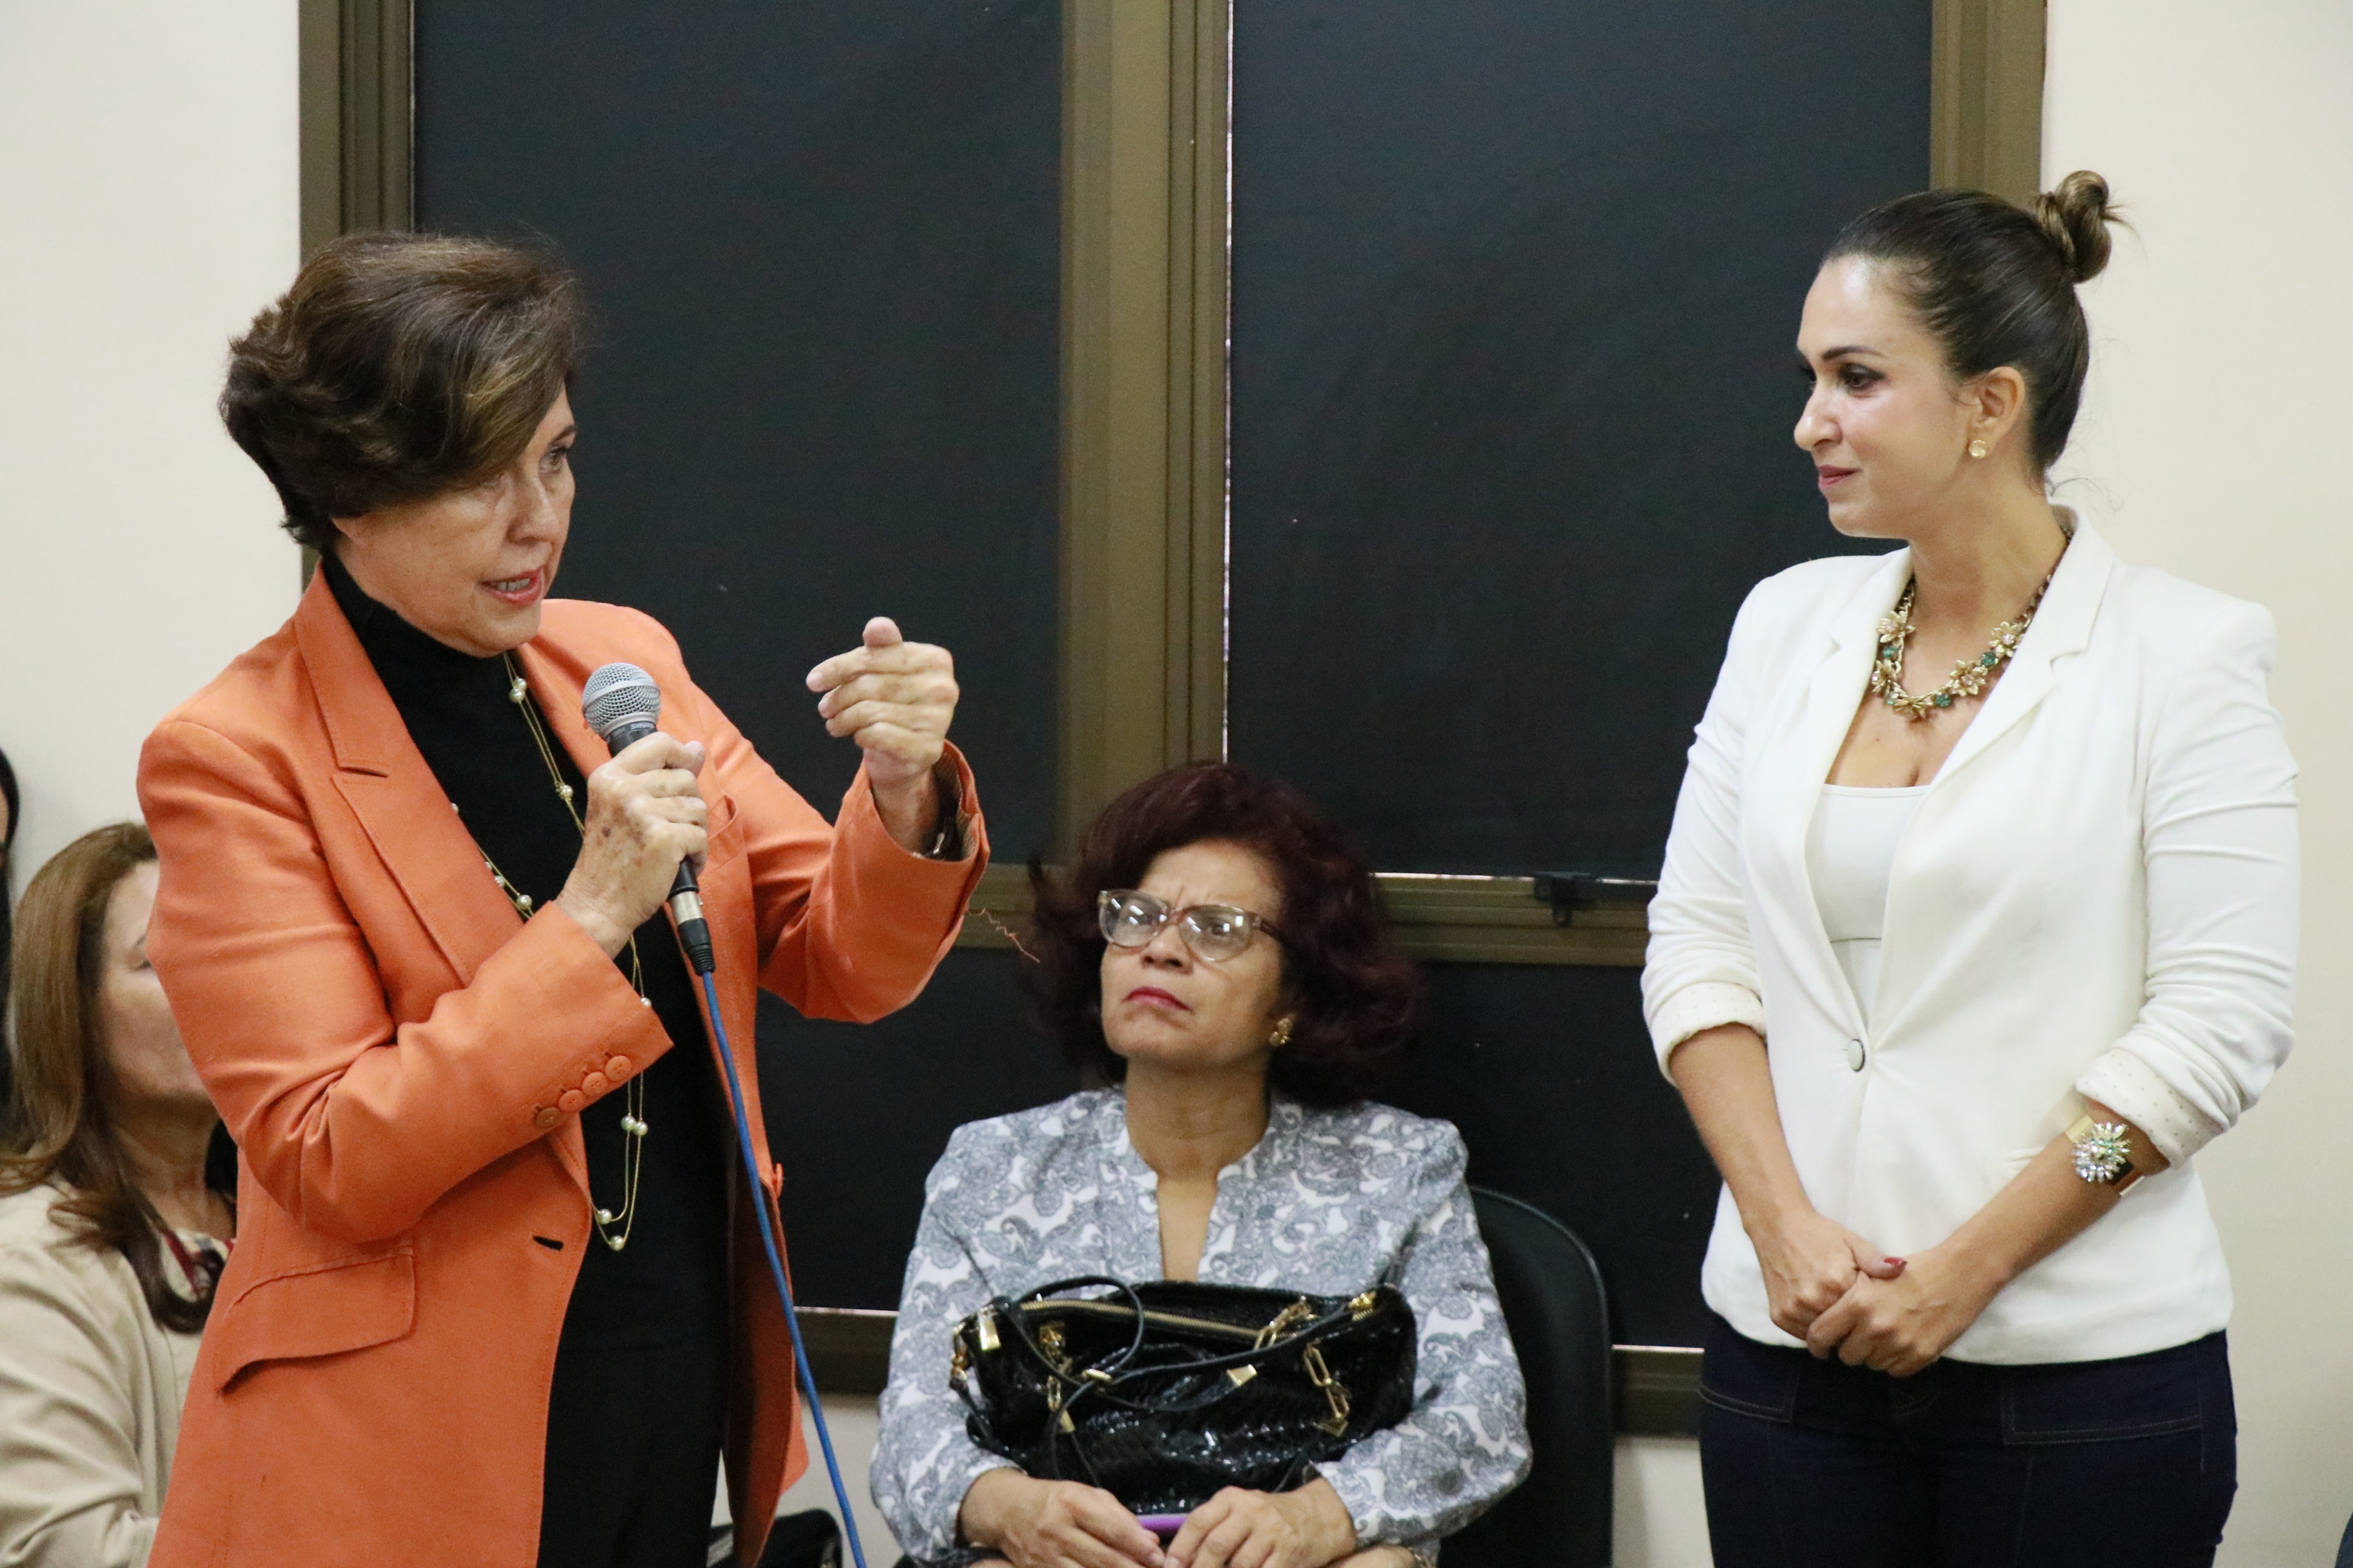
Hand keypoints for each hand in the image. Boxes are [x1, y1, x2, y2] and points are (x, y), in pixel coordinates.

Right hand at [553, 733, 706, 956]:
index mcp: (609, 776)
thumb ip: (657, 775)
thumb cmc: (612, 857)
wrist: (598, 902)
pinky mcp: (663, 837)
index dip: (682, 755)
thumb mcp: (622, 807)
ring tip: (671, 849)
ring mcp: (643, 812)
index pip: (660, 743)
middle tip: (668, 829)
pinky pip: (701, 836)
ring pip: (697, 808)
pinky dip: (697, 855)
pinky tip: (677, 864)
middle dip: (687, 806)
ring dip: (692, 832)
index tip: (687, 769)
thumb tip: (697, 748)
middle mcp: (624, 789)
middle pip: (685, 778)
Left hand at [805, 616, 958, 849]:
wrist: (908, 749)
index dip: (838, 667)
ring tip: (835, 724)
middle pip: (870, 685)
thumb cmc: (893, 700)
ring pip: (870, 712)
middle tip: (825, 708)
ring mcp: (938, 720)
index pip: (875, 656)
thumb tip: (877, 626)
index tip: (813, 681)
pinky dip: (860, 735)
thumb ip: (880, 646)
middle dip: (839, 697)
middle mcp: (943, 688)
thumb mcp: (885, 668)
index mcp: (935, 659)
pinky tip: (858, 736)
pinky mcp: (928, 748)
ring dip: (843, 719)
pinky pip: (878, 735)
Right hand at [958, 1471, 1165, 1567]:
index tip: (1158, 1557)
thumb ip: (1120, 1516)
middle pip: (1102, 1558)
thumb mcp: (1087, 1495)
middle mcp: (1057, 1530)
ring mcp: (1047, 1556)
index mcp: (1072, 1503)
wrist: (1008, 1511)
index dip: (1138, 1546)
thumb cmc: (1055, 1500)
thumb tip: (1149, 1540)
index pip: (1112, 1529)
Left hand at [1165, 1481, 1356, 1567]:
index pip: (1199, 1520)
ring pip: (1240, 1565)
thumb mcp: (1239, 1511)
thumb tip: (1179, 1559)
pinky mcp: (1290, 1552)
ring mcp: (1273, 1532)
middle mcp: (1252, 1511)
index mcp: (1232, 1499)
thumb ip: (1213, 1528)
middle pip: (1217, 1545)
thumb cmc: (1267, 1518)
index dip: (1181, 1547)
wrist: (1317, 1515)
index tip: (1169, 1567)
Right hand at [1751, 1206, 1905, 1340]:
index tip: (1872, 1314)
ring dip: (1831, 1330)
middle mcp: (1813, 1299)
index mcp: (1836, 1282)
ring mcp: (1793, 1309)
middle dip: (1851, 1327)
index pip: (1862, 1316)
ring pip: (1822, 1336)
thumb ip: (1876, 1260)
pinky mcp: (1778, 1315)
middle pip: (1842, 1330)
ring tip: (1836, 1316)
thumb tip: (1902, 1268)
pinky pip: (1802, 1334)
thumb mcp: (1852, 1242)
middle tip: (1856, 1319)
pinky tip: (1817, 1313)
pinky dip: (1811, 1328)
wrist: (1777, 1227)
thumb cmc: (1820, 1234)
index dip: (1868, 1315)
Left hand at [1803, 1243, 2000, 1375]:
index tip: (1820, 1346)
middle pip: (1846, 1356)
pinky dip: (1895, 1360)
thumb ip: (1846, 1298)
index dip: (1817, 1343)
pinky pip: (1895, 1371)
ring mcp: (1899, 1344)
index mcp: (1858, 1303)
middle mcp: (1875, 1327)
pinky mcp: (1920, 1357)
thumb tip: (1822, 1320)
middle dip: (1849, 1347)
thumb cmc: (1913, 1271)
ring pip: (1871, 1364)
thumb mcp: (1872, 1275)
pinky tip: (1902, 1341)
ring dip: (1874, 1354)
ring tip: (1886, 1333)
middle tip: (1860, 1334)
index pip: (1820, 1335)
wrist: (1958, 1275)